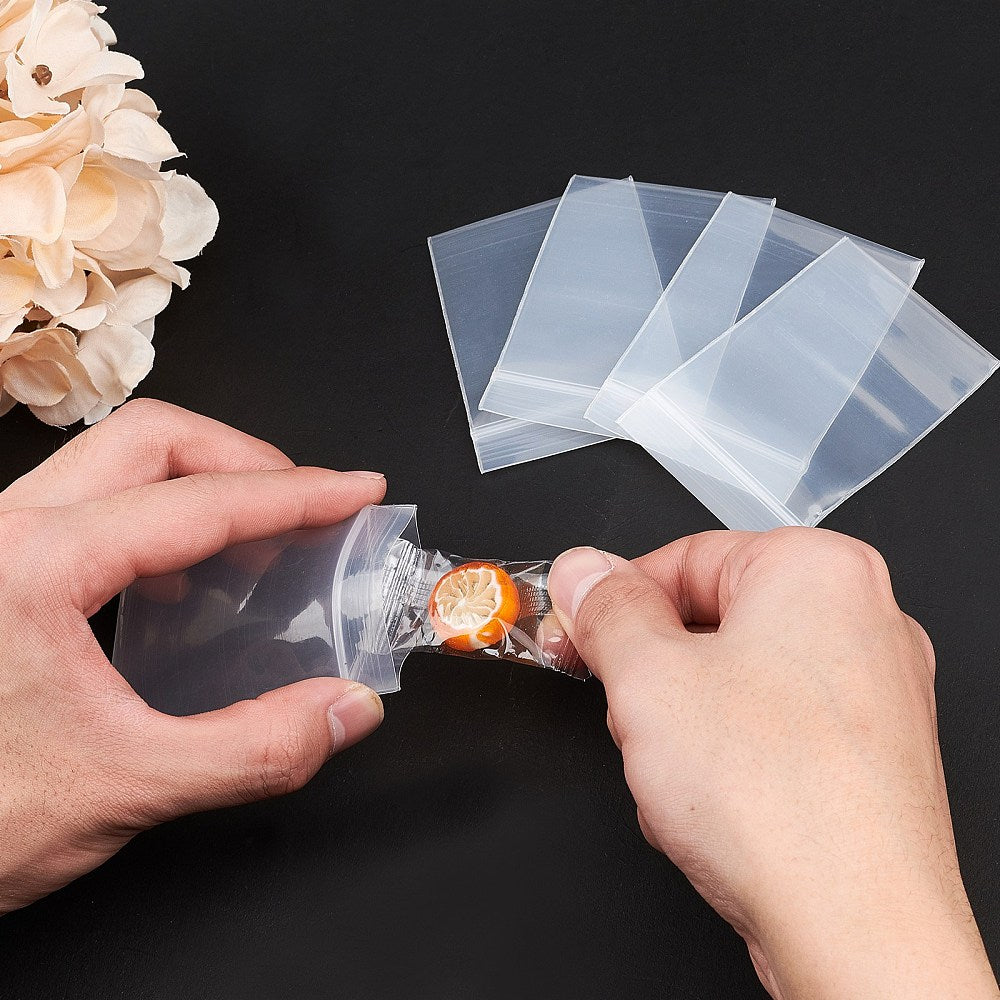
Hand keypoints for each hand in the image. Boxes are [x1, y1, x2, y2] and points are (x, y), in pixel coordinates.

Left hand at [0, 399, 385, 914]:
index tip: (354, 491)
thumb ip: (253, 749)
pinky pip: (90, 503)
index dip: (297, 493)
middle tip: (309, 506)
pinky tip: (183, 581)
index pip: (199, 502)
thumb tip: (344, 710)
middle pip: (152, 439)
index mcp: (32, 566)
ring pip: (115, 459)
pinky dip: (159, 518)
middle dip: (247, 462)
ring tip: (259, 541)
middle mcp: (4, 532)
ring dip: (203, 483)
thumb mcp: (122, 788)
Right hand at [548, 530, 998, 999]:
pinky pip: (769, 730)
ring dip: (684, 723)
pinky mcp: (866, 753)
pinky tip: (715, 805)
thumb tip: (585, 573)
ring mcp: (872, 691)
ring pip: (735, 681)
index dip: (613, 600)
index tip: (575, 629)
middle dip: (654, 673)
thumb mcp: (648, 678)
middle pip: (710, 621)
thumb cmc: (784, 802)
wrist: (859, 931)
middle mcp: (861, 619)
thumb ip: (604, 609)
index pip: (682, 557)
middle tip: (628, 711)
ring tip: (678, 774)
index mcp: (819, 570)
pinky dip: (729, 758)